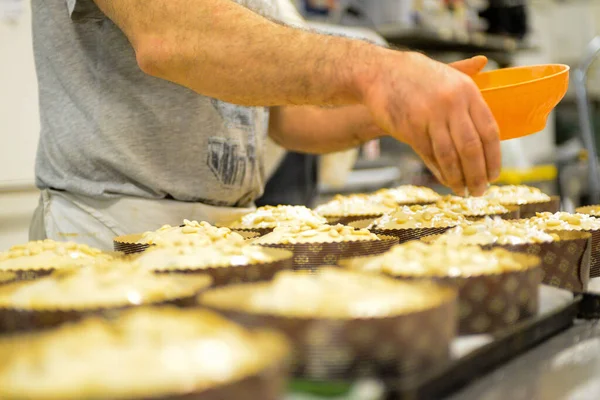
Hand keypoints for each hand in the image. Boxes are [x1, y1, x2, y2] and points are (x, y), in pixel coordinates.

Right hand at [362, 52, 500, 195]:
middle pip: (471, 148)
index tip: (495, 175)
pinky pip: (429, 156)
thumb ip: (466, 71)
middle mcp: (452, 104)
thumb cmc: (413, 74)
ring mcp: (430, 117)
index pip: (489, 131)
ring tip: (463, 191)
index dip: (494, 158)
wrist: (379, 73)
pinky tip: (445, 180)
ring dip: (458, 178)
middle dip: (478, 174)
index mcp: (467, 91)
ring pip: (450, 156)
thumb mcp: (444, 71)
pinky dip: (439, 172)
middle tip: (480, 191)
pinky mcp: (411, 129)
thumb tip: (484, 61)